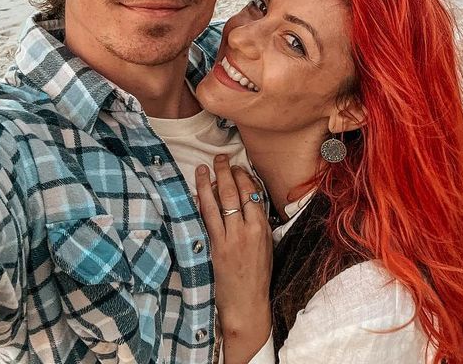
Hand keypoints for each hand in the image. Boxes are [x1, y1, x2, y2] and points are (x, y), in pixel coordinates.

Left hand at [195, 155, 272, 363]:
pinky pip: (205, 220)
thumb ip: (258, 223)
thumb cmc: (259, 276)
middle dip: (225, 172)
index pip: (252, 194)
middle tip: (219, 158)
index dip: (243, 177)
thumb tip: (248, 201)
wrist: (247, 304)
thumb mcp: (266, 246)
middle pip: (233, 193)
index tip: (237, 167)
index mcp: (262, 228)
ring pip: (217, 203)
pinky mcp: (214, 248)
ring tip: (202, 168)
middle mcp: (245, 231)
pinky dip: (200, 204)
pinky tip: (196, 193)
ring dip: (208, 183)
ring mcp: (228, 239)